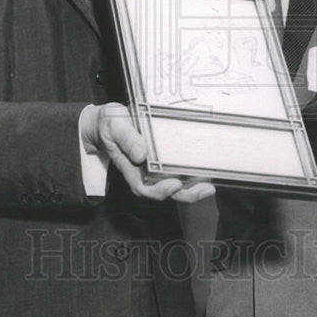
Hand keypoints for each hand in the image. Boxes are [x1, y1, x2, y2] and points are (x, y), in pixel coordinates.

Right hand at [82, 104, 215, 202]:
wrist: (107, 121)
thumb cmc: (109, 124)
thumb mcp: (114, 126)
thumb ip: (126, 139)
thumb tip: (141, 155)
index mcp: (130, 168)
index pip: (144, 188)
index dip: (160, 191)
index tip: (175, 184)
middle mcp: (143, 172)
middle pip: (164, 191)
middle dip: (185, 194)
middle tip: (203, 190)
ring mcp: (154, 167)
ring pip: (174, 184)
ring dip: (193, 188)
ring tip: (209, 186)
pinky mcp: (162, 159)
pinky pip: (178, 171)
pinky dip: (192, 175)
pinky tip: (206, 172)